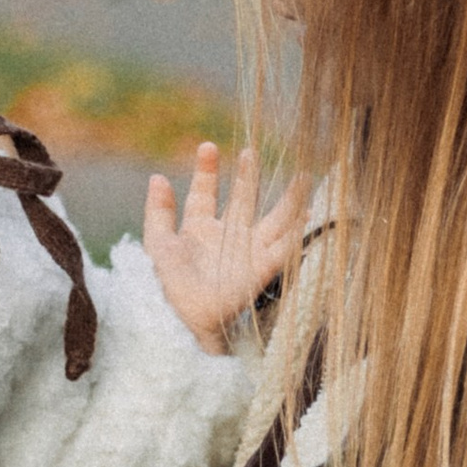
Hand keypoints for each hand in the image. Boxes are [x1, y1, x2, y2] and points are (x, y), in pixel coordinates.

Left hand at [143, 141, 303, 356]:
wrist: (180, 319)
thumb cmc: (164, 287)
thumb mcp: (158, 245)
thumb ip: (159, 212)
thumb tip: (156, 177)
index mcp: (198, 229)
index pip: (204, 193)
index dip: (206, 171)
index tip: (207, 146)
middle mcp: (226, 238)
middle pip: (243, 201)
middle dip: (248, 177)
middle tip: (252, 151)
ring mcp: (247, 253)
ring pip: (274, 221)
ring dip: (289, 201)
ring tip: (303, 177)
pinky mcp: (261, 270)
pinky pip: (283, 248)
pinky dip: (297, 233)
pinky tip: (309, 215)